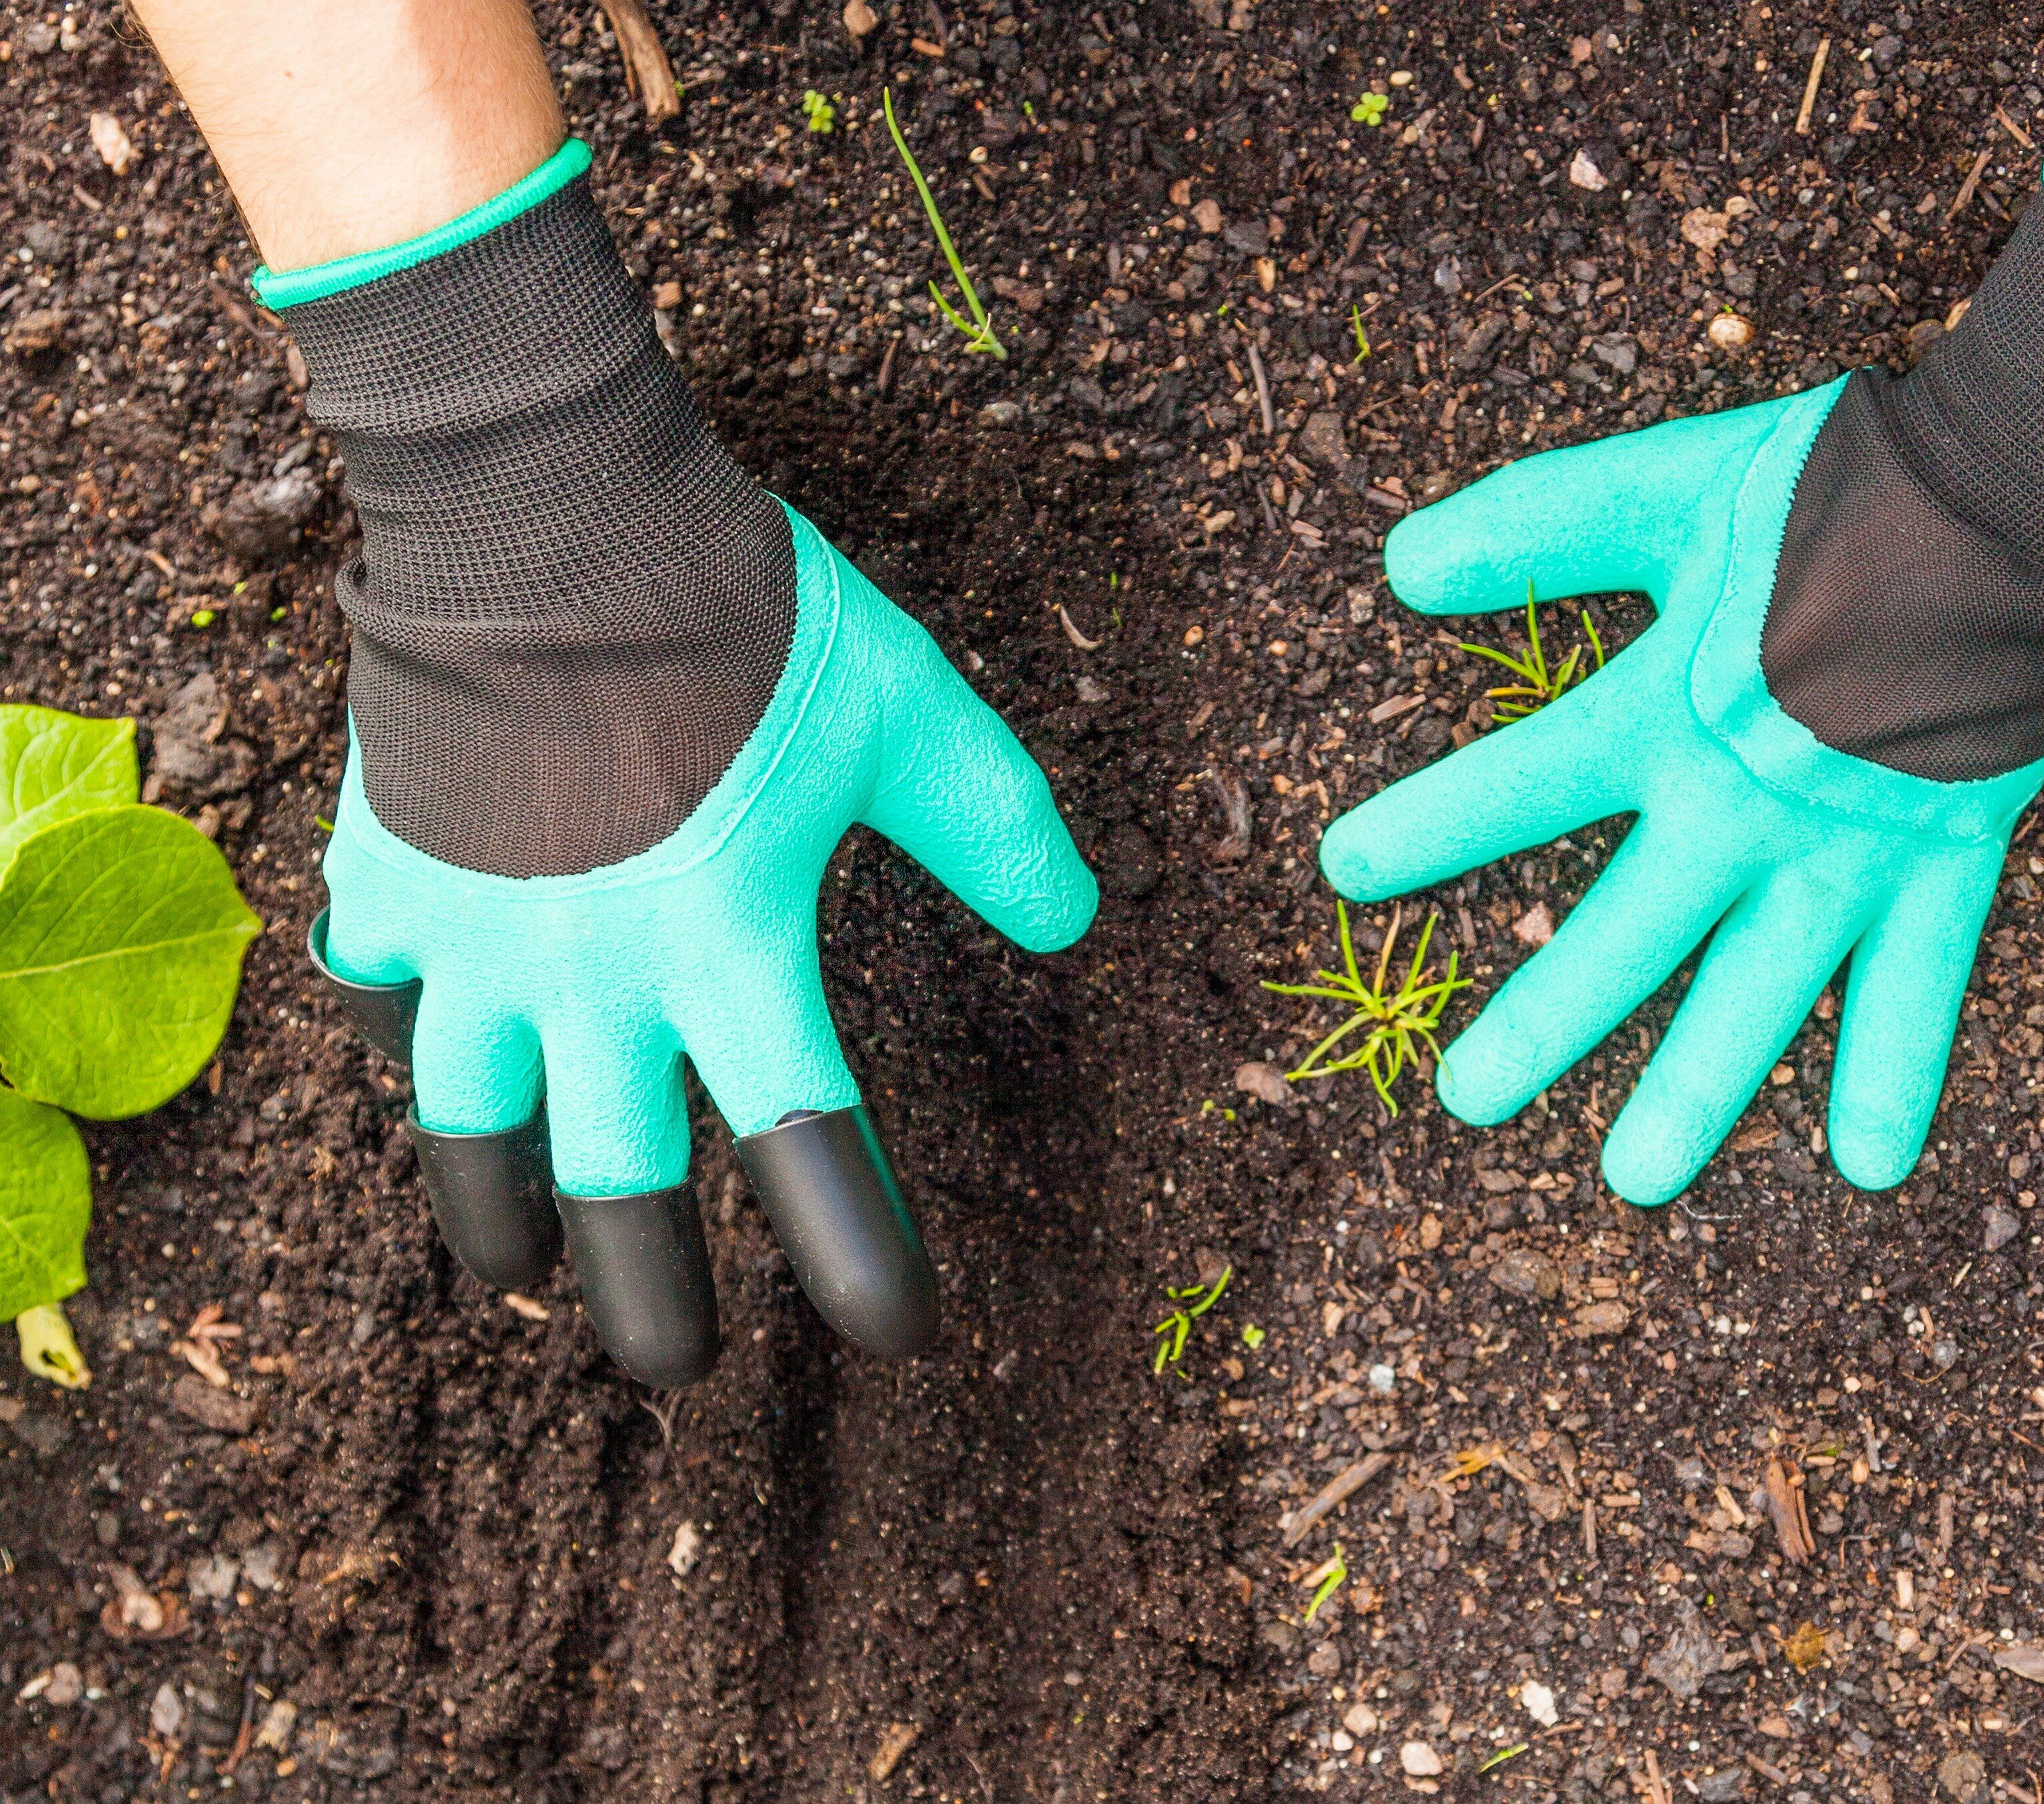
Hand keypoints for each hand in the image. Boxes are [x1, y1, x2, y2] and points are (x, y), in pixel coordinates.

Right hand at [310, 524, 1092, 1380]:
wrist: (553, 505)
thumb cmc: (744, 609)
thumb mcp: (907, 713)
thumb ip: (997, 828)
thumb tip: (1078, 924)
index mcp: (729, 943)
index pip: (806, 1139)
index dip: (856, 1249)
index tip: (897, 1336)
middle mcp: (592, 972)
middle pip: (613, 1188)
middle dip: (650, 1299)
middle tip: (680, 1371)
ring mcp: (475, 934)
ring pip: (466, 1128)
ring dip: (497, 1215)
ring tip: (514, 1273)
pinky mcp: (391, 875)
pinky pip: (380, 991)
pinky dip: (401, 1035)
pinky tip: (420, 1052)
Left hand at [1321, 140, 2043, 1206]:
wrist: (2009, 493)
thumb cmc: (1831, 486)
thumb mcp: (1664, 487)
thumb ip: (1535, 527)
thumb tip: (1397, 567)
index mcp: (1664, 713)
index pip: (1521, 785)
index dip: (1428, 828)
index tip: (1343, 878)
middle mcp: (1741, 806)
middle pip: (1623, 937)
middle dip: (1542, 1024)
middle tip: (1466, 1100)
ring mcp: (1843, 850)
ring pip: (1755, 996)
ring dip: (1696, 1094)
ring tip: (1635, 1181)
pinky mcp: (1940, 864)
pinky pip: (1917, 988)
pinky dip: (1893, 1074)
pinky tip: (1866, 1169)